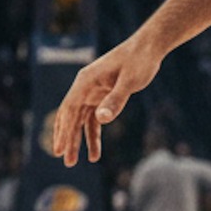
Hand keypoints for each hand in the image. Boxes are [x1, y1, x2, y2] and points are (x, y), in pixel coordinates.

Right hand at [53, 36, 161, 165]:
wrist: (149, 48)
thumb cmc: (139, 61)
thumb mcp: (129, 81)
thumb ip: (116, 100)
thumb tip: (102, 119)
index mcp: (86, 81)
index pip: (70, 110)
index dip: (64, 131)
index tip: (61, 150)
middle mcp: (85, 87)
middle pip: (71, 117)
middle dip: (67, 139)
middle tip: (66, 161)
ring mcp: (93, 92)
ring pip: (81, 120)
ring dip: (79, 140)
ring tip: (76, 161)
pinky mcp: (103, 96)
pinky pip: (94, 119)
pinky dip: (93, 134)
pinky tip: (95, 151)